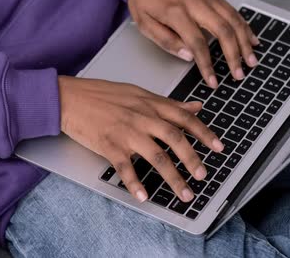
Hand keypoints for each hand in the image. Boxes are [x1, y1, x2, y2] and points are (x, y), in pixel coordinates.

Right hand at [58, 76, 224, 202]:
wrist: (69, 98)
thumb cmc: (101, 95)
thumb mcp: (139, 93)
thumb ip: (168, 103)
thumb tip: (195, 107)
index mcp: (151, 104)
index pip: (184, 118)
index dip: (205, 133)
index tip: (220, 147)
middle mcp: (142, 117)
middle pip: (175, 139)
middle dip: (192, 159)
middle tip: (203, 176)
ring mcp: (126, 132)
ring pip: (157, 156)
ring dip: (173, 177)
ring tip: (185, 193)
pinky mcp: (109, 146)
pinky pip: (126, 168)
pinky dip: (136, 184)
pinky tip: (144, 196)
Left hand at [126, 0, 259, 88]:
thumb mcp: (143, 22)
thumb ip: (165, 40)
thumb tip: (187, 56)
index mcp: (176, 12)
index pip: (197, 43)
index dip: (207, 65)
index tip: (212, 81)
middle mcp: (196, 3)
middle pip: (223, 31)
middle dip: (234, 56)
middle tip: (239, 74)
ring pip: (234, 21)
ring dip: (245, 43)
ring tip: (251, 61)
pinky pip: (234, 12)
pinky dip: (245, 27)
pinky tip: (252, 40)